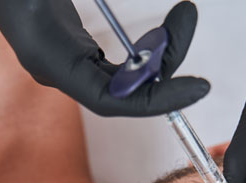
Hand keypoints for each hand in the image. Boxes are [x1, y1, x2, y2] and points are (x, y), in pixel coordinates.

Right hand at [0, 0, 209, 116]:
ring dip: (158, 53)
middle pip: (122, 90)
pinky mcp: (72, 51)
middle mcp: (56, 69)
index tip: (197, 87)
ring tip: (180, 17)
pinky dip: (144, 51)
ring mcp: (65, 62)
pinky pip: (116, 66)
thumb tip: (135, 57)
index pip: (111, 101)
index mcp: (48, 58)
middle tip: (186, 17)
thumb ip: (83, 25)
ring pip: (123, 78)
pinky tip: (161, 31)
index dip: (157, 99)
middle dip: (164, 59)